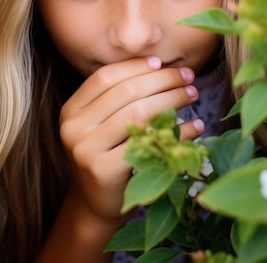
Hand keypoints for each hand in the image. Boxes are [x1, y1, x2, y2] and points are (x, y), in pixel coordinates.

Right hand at [59, 56, 203, 222]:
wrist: (98, 204)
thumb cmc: (109, 156)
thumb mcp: (104, 125)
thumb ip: (120, 98)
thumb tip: (161, 66)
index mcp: (70, 111)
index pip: (105, 77)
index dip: (135, 66)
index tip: (162, 62)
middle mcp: (73, 128)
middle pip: (125, 91)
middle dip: (162, 80)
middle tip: (187, 76)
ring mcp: (85, 150)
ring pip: (138, 113)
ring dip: (172, 99)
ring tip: (192, 94)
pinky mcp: (103, 171)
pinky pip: (147, 142)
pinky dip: (177, 131)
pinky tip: (195, 126)